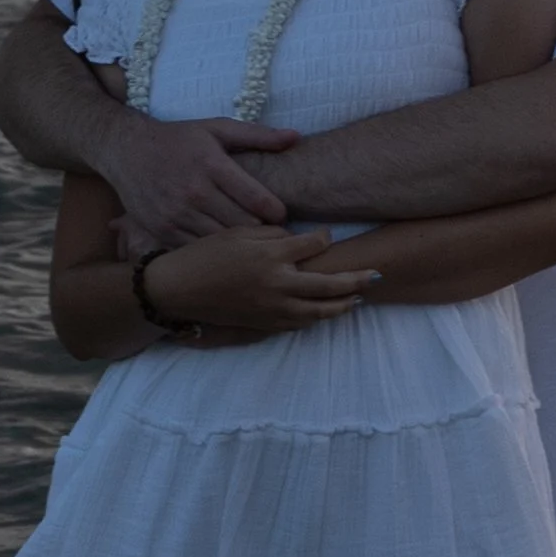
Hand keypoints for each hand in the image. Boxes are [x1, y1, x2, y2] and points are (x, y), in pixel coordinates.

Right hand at [107, 116, 300, 248]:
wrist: (126, 151)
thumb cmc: (178, 140)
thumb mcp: (216, 128)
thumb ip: (258, 135)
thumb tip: (296, 137)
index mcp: (212, 164)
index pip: (256, 199)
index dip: (277, 212)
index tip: (283, 215)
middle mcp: (194, 192)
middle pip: (243, 225)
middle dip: (263, 231)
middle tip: (275, 234)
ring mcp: (176, 214)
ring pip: (222, 241)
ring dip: (240, 244)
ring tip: (254, 243)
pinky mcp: (162, 231)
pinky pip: (198, 249)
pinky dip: (214, 251)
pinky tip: (224, 247)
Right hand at [145, 225, 377, 334]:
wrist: (178, 289)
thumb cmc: (204, 254)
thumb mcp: (237, 232)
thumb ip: (271, 233)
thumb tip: (295, 237)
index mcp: (271, 255)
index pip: (314, 245)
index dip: (324, 239)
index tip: (327, 237)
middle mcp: (277, 283)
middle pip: (329, 284)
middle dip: (357, 279)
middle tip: (377, 274)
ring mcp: (272, 308)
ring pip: (319, 311)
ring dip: (342, 305)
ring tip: (358, 298)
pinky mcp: (263, 324)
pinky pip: (298, 324)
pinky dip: (316, 318)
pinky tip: (324, 313)